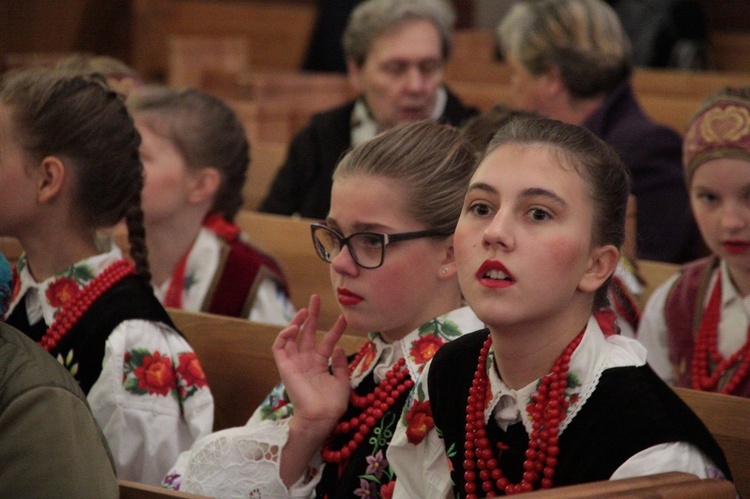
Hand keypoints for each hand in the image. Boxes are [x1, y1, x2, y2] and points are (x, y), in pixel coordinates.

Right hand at [272, 294, 349, 434]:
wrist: (320, 418)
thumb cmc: (332, 405)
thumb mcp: (342, 381)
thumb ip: (341, 364)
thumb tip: (340, 347)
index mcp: (319, 365)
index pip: (327, 342)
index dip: (335, 329)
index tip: (344, 318)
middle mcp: (306, 362)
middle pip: (307, 333)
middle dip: (311, 316)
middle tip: (316, 298)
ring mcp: (295, 363)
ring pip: (291, 337)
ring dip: (296, 321)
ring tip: (305, 309)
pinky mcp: (284, 367)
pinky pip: (279, 347)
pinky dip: (284, 335)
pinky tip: (295, 327)